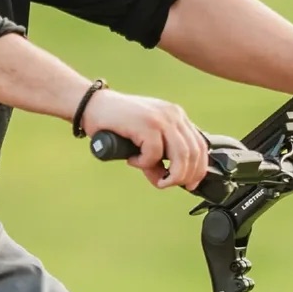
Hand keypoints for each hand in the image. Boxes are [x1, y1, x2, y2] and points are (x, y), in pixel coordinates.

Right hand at [81, 89, 209, 190]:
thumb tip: (164, 180)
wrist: (93, 106)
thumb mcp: (144, 140)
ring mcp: (161, 118)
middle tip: (167, 184)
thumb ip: (158, 158)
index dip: (199, 169)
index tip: (190, 185)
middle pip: (194, 152)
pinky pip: (154, 154)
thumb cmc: (116, 124)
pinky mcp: (147, 124)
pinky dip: (144, 164)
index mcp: (177, 116)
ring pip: (181, 155)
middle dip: (184, 176)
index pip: (200, 145)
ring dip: (171, 175)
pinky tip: (132, 160)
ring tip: (156, 179)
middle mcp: (173, 114)